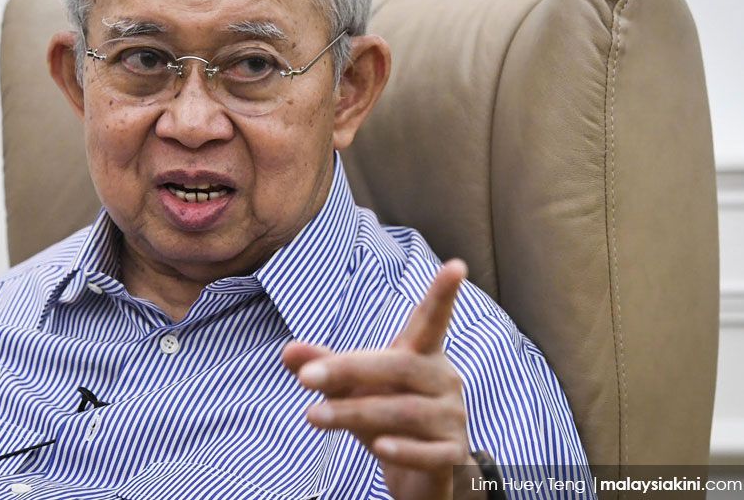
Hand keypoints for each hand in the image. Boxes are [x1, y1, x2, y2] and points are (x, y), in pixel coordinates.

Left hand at [281, 259, 480, 499]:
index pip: (433, 321)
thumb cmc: (388, 416)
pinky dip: (403, 450)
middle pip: (399, 366)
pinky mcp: (452, 456)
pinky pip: (429, 452)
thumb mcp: (354, 390)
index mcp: (423, 356)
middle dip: (349, 370)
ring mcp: (451, 418)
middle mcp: (444, 380)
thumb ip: (325, 368)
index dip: (443, 294)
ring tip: (313, 416)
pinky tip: (378, 448)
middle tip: (304, 378)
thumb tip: (287, 351)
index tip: (456, 266)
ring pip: (404, 411)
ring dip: (355, 413)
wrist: (424, 478)